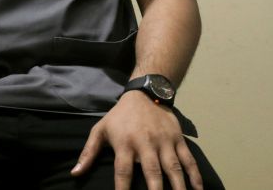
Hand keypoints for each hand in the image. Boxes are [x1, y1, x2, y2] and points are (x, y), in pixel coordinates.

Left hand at [71, 92, 202, 189]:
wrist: (145, 92)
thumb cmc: (120, 116)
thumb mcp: (100, 130)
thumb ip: (89, 153)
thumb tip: (75, 174)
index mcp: (125, 144)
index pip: (123, 172)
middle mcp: (146, 143)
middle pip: (151, 172)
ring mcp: (164, 141)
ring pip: (173, 167)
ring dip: (178, 186)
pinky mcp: (178, 138)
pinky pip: (188, 159)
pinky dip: (194, 174)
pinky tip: (197, 189)